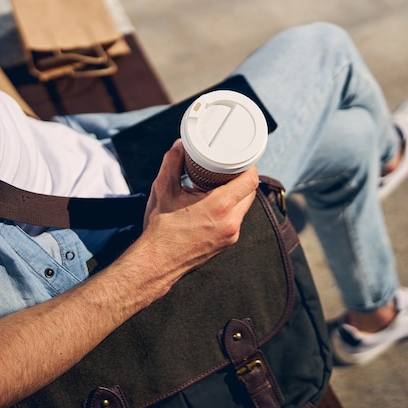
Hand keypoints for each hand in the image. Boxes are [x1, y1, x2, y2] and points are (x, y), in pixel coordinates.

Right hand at [142, 139, 258, 275]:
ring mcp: (231, 235)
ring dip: (236, 193)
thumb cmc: (160, 229)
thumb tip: (181, 145)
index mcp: (220, 207)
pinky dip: (229, 208)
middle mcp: (231, 222)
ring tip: (220, 183)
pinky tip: (214, 202)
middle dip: (242, 178)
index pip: (250, 180)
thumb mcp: (163, 189)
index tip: (242, 157)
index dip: (249, 165)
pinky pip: (235, 219)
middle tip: (229, 167)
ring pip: (243, 206)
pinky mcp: (227, 243)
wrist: (157, 262)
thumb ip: (172, 162)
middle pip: (250, 192)